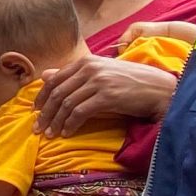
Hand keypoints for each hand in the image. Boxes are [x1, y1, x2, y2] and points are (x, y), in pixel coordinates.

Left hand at [33, 55, 177, 137]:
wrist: (159, 88)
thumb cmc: (131, 82)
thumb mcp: (100, 74)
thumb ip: (73, 75)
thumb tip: (45, 75)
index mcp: (87, 61)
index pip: (55, 79)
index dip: (42, 97)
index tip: (36, 111)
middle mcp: (90, 68)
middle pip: (58, 92)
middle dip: (45, 112)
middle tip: (38, 128)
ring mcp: (98, 81)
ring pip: (66, 104)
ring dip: (56, 122)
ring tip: (51, 134)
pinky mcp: (107, 96)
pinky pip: (80, 112)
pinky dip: (70, 124)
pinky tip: (67, 133)